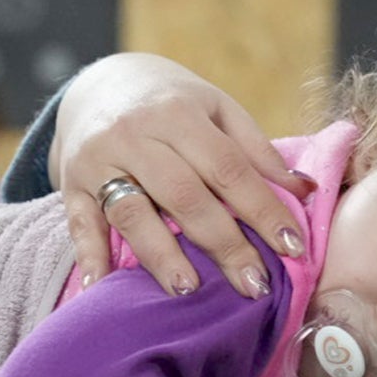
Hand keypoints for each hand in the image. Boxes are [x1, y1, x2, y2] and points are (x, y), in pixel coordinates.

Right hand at [51, 54, 312, 299]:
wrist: (98, 85)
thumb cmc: (171, 105)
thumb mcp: (216, 110)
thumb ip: (256, 150)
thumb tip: (305, 191)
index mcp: (178, 113)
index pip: (228, 167)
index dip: (262, 209)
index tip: (293, 248)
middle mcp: (135, 134)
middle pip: (184, 195)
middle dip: (223, 244)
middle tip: (254, 285)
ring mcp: (98, 160)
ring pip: (132, 212)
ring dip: (160, 254)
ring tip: (188, 290)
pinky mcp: (70, 185)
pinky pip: (80, 224)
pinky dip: (91, 257)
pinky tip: (104, 287)